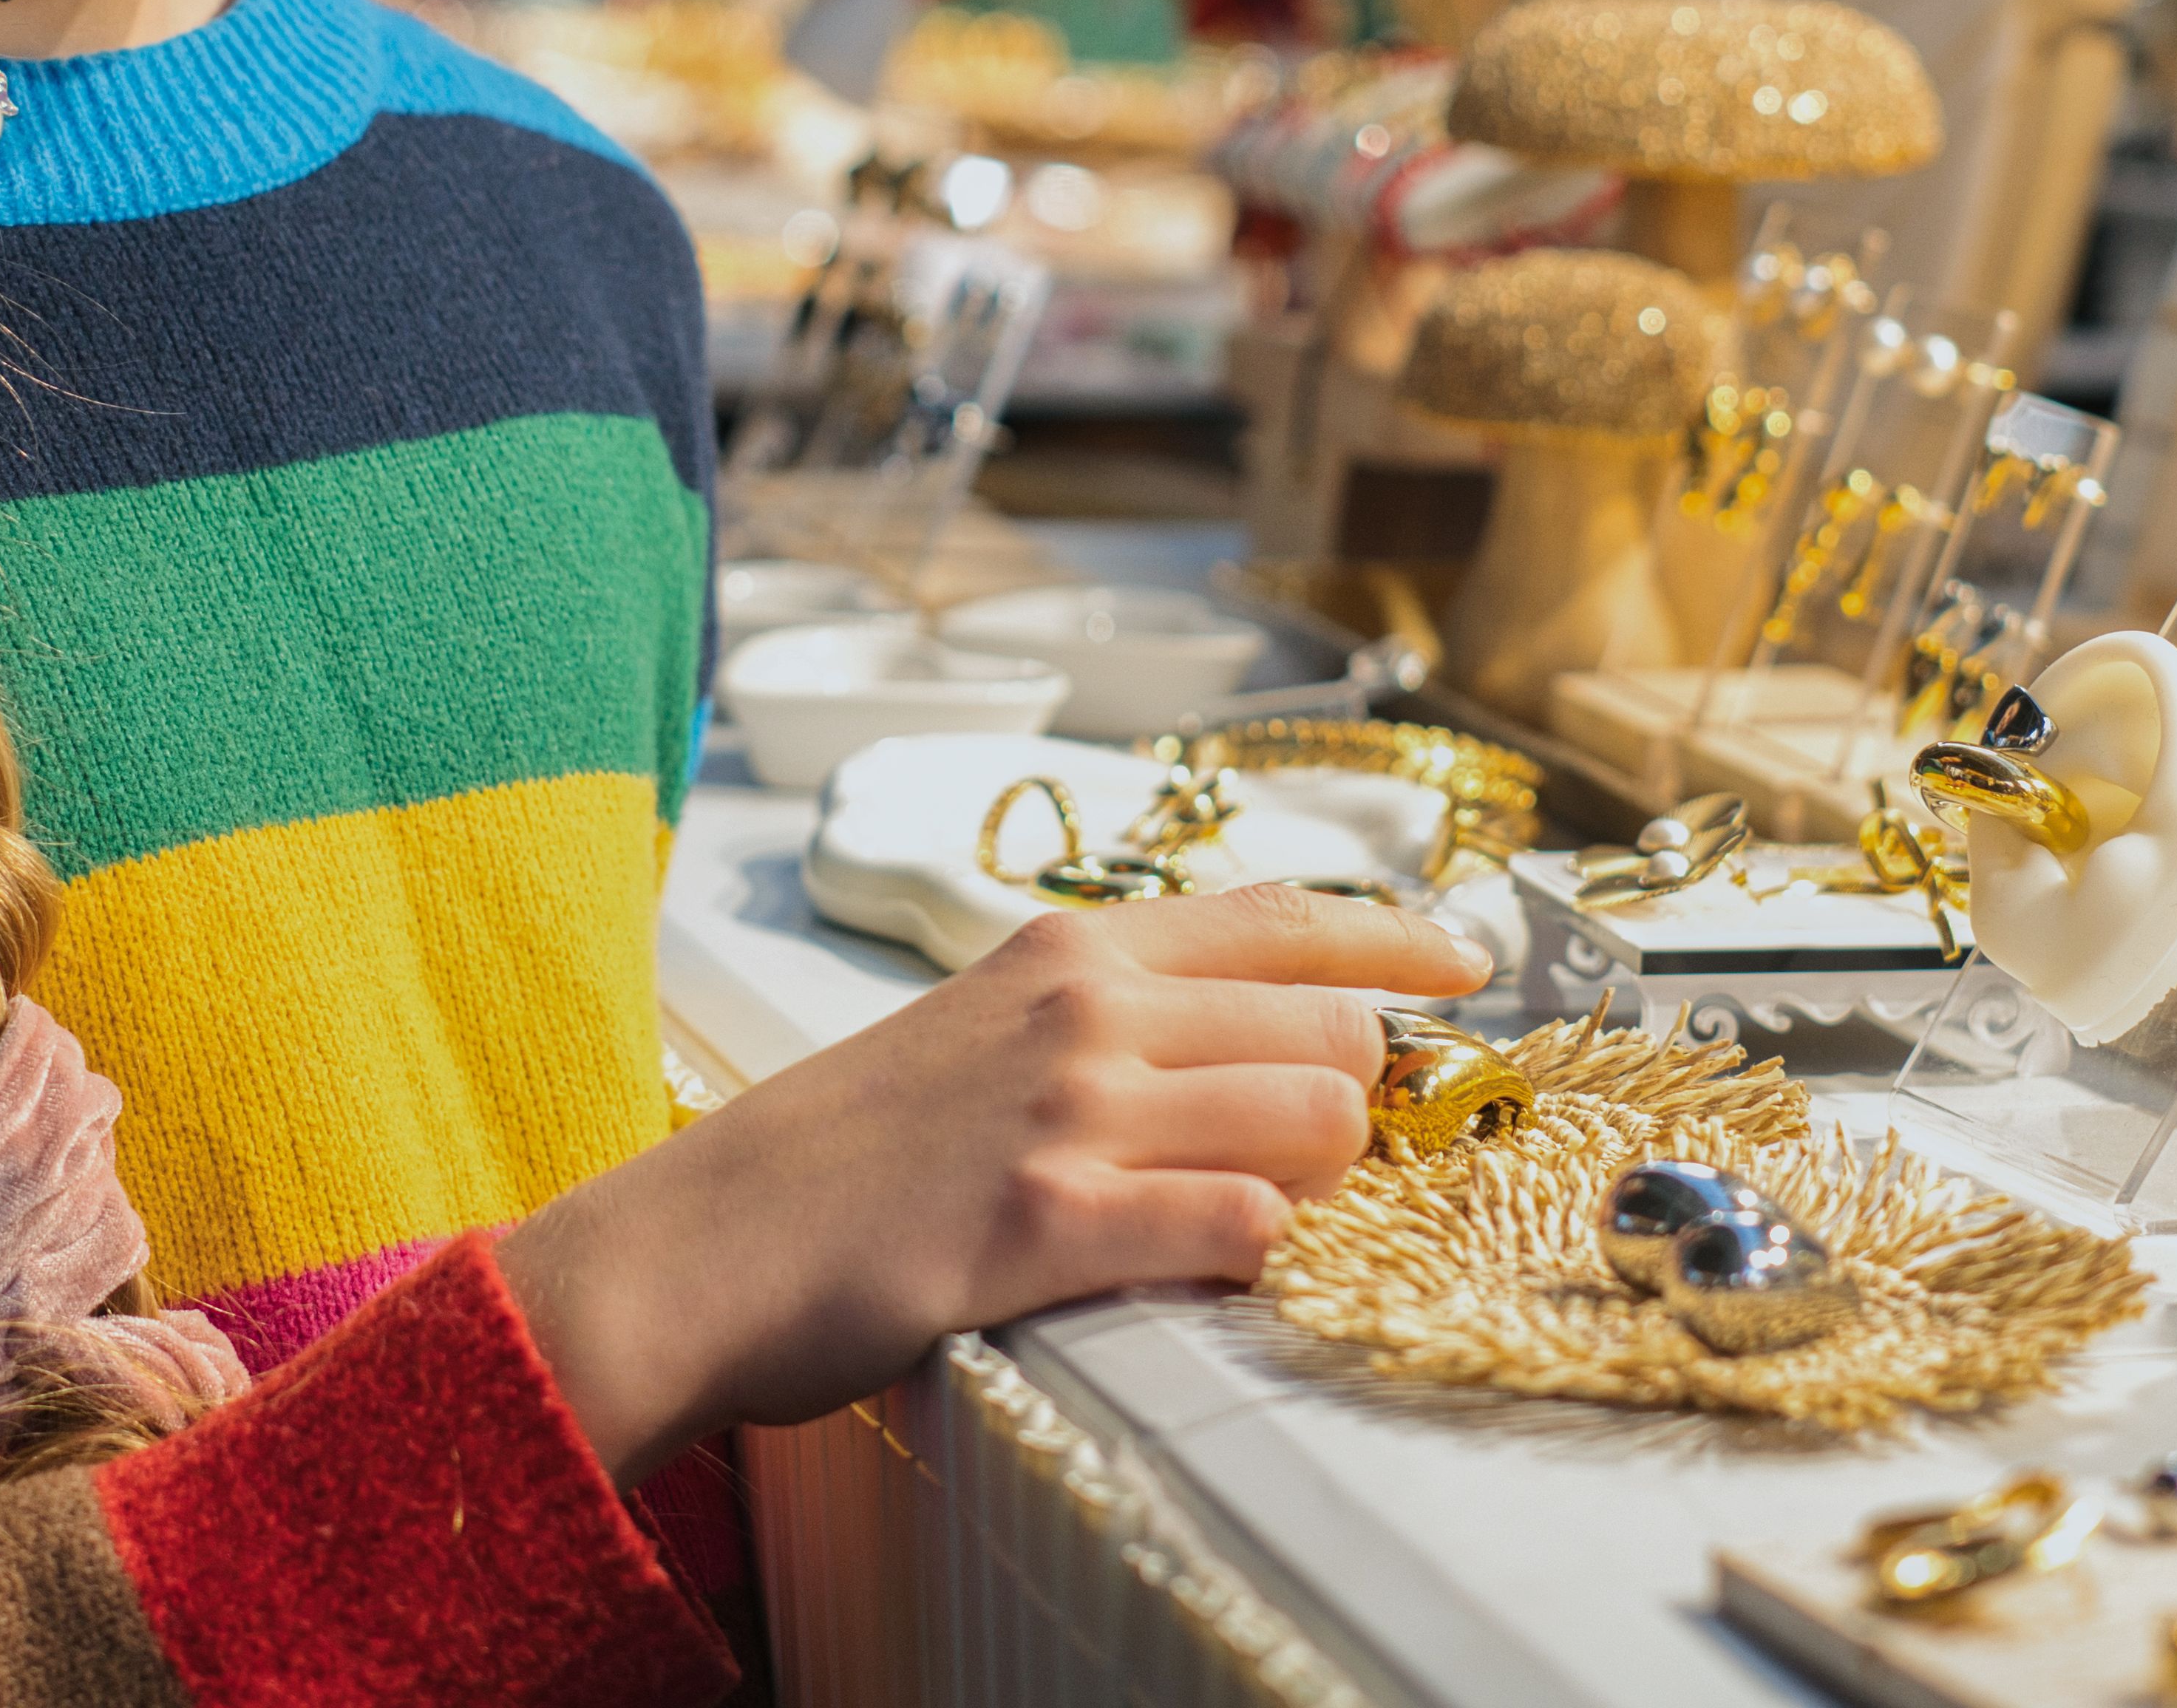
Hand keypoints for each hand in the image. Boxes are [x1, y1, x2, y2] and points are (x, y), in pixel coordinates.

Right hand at [505, 885, 1486, 1484]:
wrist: (712, 1238)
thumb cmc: (847, 1148)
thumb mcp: (979, 1027)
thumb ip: (1105, 1016)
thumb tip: (1239, 1034)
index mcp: (1069, 951)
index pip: (1282, 915)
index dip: (1396, 939)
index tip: (1464, 964)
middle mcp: (1087, 1011)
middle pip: (1333, 1031)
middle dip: (1358, 1102)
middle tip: (1310, 1158)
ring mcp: (1073, 1114)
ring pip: (1315, 1124)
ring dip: (1315, 1183)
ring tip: (1246, 1212)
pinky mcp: (1052, 1224)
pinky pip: (1239, 1227)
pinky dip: (1254, 1252)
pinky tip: (1204, 1260)